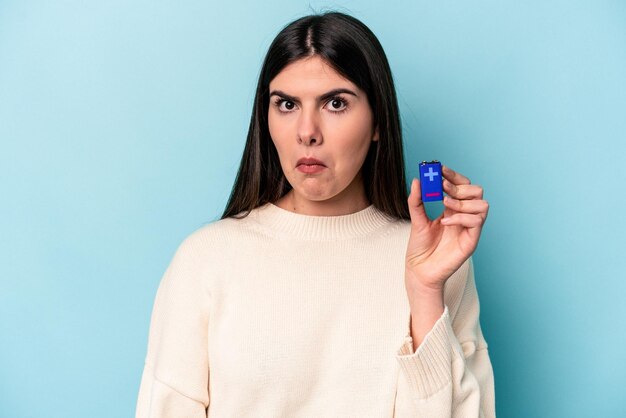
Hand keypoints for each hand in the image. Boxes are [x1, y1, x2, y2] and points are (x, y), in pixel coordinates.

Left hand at [405, 165, 488, 292]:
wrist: (419, 270)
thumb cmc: (419, 247)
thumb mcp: (416, 219)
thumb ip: (416, 200)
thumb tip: (417, 180)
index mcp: (452, 209)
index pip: (462, 185)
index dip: (454, 176)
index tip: (441, 169)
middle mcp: (463, 216)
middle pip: (476, 191)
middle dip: (459, 186)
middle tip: (442, 188)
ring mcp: (469, 228)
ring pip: (482, 204)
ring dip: (462, 201)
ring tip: (444, 205)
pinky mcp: (471, 240)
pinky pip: (477, 221)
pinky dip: (461, 217)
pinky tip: (445, 222)